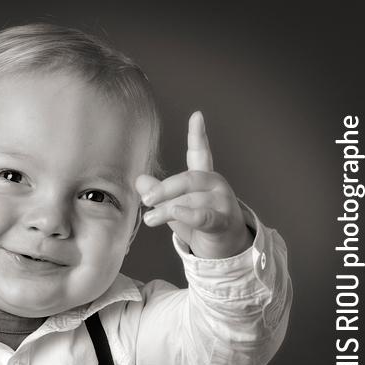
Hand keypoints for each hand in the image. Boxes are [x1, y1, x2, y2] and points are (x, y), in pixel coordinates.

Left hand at [135, 111, 252, 258]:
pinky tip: (177, 211)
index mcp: (204, 176)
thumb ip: (159, 193)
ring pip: (191, 200)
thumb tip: (139, 180)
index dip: (198, 135)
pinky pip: (205, 216)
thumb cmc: (200, 223)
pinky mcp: (224, 221)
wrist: (225, 248)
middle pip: (188, 179)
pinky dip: (189, 214)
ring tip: (149, 220)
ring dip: (167, 210)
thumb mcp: (175, 206)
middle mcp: (215, 184)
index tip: (197, 115)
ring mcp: (222, 202)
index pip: (200, 152)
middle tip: (145, 199)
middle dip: (164, 189)